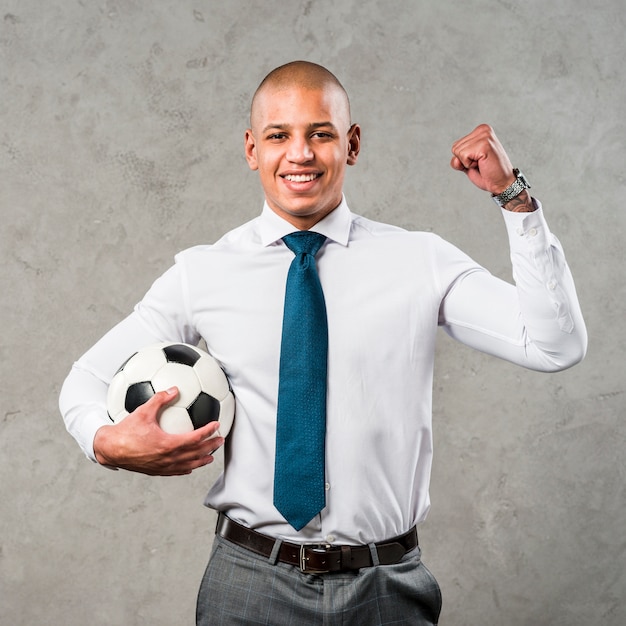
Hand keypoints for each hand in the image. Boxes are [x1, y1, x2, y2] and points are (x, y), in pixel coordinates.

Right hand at [93, 387, 224, 475]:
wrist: (110, 449)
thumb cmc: (126, 430)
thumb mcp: (143, 411)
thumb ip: (160, 399)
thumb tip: (174, 389)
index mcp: (168, 444)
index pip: (195, 438)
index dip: (208, 432)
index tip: (217, 426)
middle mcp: (168, 458)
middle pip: (196, 453)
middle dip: (210, 446)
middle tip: (221, 440)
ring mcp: (162, 467)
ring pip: (188, 465)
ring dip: (201, 460)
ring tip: (210, 457)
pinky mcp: (156, 471)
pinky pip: (175, 472)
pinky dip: (186, 469)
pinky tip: (190, 468)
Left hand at [450, 124, 515, 194]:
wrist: (502, 182)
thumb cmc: (487, 173)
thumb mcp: (467, 164)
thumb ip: (457, 159)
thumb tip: (455, 159)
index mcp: (480, 130)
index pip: (456, 145)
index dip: (463, 159)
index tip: (478, 161)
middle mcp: (483, 129)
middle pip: (455, 148)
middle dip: (465, 161)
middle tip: (481, 163)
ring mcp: (484, 136)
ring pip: (457, 152)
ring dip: (468, 163)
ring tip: (482, 163)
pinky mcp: (484, 144)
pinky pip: (463, 156)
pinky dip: (470, 165)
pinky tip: (483, 163)